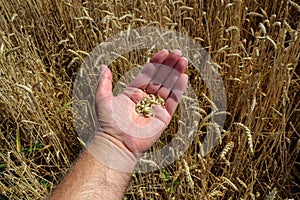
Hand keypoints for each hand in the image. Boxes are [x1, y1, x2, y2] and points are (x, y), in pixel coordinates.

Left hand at [90, 49, 187, 170]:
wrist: (116, 143)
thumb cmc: (108, 123)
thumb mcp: (103, 98)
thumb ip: (104, 82)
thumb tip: (103, 66)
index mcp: (134, 92)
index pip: (148, 74)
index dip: (156, 62)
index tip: (164, 51)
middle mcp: (146, 99)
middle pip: (161, 78)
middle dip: (169, 65)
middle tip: (178, 52)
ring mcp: (156, 108)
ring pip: (169, 87)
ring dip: (176, 73)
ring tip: (183, 60)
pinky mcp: (164, 117)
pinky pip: (173, 101)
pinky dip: (179, 89)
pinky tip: (184, 77)